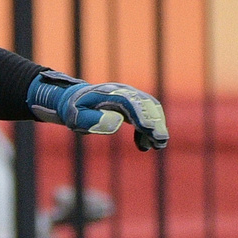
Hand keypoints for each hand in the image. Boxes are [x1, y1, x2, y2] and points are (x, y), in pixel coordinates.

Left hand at [26, 71, 168, 151]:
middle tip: (161, 141)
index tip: (150, 130)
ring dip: (157, 126)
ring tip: (158, 145)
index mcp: (109, 93)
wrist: (76, 101)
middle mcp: (123, 92)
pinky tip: (144, 146)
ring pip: (150, 109)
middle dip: (155, 122)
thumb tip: (117, 122)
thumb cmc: (75, 111)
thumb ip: (93, 120)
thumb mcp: (77, 118)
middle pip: (145, 104)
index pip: (130, 102)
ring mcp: (129, 96)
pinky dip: (149, 130)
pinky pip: (147, 114)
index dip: (142, 115)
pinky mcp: (132, 105)